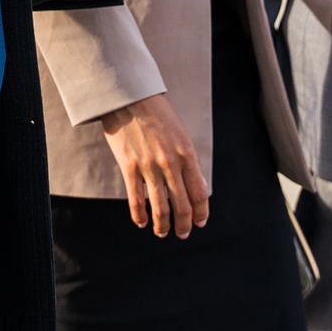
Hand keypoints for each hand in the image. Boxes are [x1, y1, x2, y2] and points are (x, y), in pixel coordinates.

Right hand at [100, 92, 209, 237]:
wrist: (130, 97)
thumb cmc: (157, 114)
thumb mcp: (181, 134)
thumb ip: (190, 160)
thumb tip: (199, 186)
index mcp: (187, 154)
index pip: (199, 193)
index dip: (201, 213)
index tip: (200, 222)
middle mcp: (171, 163)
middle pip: (182, 205)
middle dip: (184, 224)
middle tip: (183, 233)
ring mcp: (150, 166)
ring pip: (161, 208)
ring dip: (163, 225)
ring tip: (162, 232)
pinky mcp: (130, 167)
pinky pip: (136, 200)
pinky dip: (140, 216)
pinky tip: (142, 223)